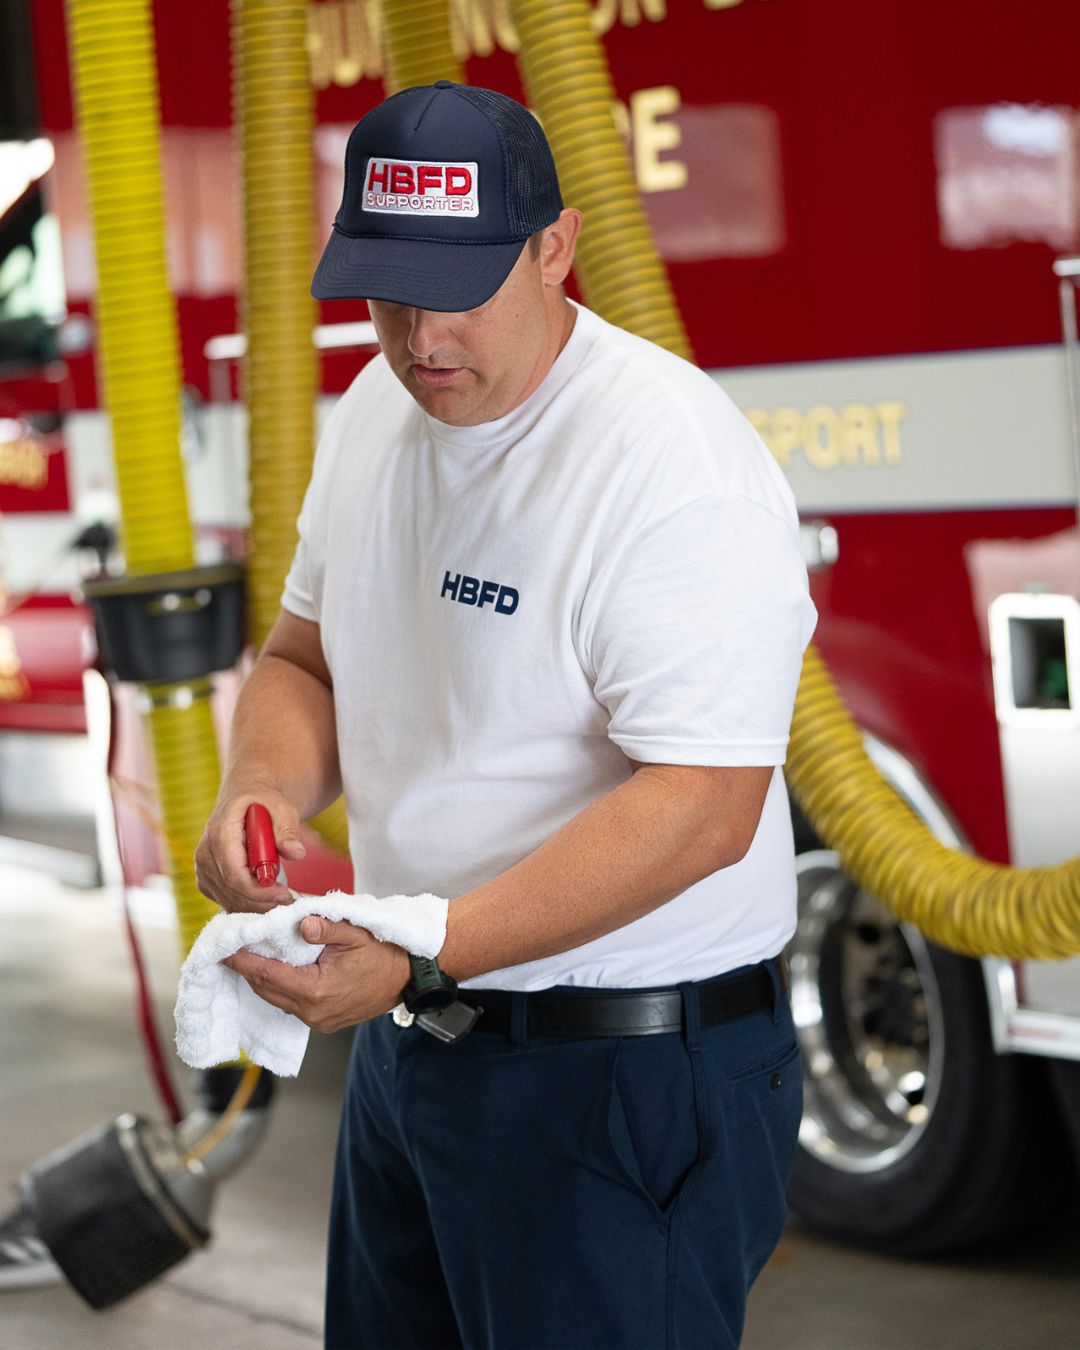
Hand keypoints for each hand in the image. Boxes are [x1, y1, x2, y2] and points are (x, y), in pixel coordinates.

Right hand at [195, 786, 306, 912]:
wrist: (243, 801)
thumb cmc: (262, 803)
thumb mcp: (281, 808)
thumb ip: (288, 830)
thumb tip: (297, 853)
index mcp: (220, 833)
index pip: (234, 874)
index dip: (259, 891)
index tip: (284, 894)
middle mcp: (205, 853)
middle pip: (232, 892)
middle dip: (263, 901)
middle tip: (291, 900)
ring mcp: (203, 869)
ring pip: (230, 901)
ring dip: (258, 904)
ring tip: (282, 895)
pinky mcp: (206, 880)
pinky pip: (226, 901)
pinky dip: (248, 904)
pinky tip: (267, 894)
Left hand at [223, 917, 411, 1030]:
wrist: (409, 977)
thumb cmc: (385, 953)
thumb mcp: (356, 932)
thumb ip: (326, 926)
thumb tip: (300, 922)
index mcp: (317, 990)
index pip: (266, 975)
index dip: (242, 961)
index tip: (223, 949)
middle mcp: (313, 1012)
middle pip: (266, 990)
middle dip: (247, 969)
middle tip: (231, 947)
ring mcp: (318, 1021)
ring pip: (276, 999)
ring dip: (262, 978)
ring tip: (249, 955)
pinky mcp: (324, 1022)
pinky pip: (291, 1004)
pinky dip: (278, 987)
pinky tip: (275, 970)